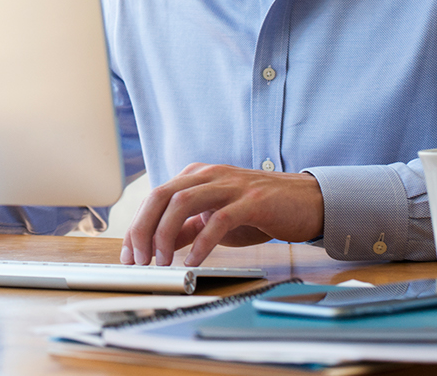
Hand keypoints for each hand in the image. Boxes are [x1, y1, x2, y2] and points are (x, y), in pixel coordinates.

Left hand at [121, 163, 322, 267]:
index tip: (129, 255)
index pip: (155, 197)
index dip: (137, 226)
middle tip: (139, 260)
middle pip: (162, 195)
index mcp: (196, 176)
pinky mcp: (252, 201)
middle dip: (143, 229)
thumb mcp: (215, 218)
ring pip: (183, 202)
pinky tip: (192, 261)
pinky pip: (219, 219)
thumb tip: (157, 244)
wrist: (307, 202)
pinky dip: (202, 243)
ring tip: (161, 262)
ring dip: (165, 234)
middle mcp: (209, 175)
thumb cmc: (259, 211)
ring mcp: (230, 185)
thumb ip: (188, 228)